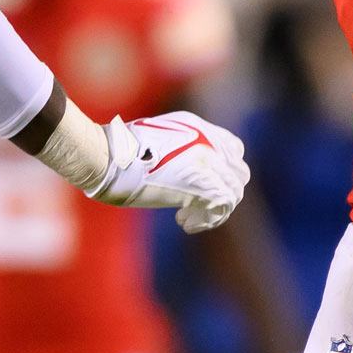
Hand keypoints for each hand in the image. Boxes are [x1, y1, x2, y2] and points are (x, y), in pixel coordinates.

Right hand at [89, 111, 249, 232]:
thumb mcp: (158, 136)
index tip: (206, 183)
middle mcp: (211, 145)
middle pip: (238, 174)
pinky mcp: (202, 186)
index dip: (225, 170)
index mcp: (201, 130)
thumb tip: (185, 168)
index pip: (234, 149)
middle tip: (198, 204)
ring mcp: (209, 164)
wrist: (113, 158)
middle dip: (222, 192)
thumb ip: (181, 148)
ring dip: (213, 210)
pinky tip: (183, 222)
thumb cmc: (122, 150)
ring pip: (233, 193)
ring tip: (185, 216)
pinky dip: (206, 220)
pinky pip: (222, 207)